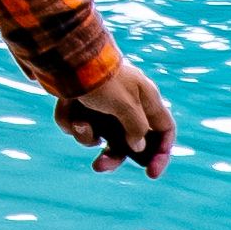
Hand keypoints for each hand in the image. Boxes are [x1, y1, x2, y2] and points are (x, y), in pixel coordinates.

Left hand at [55, 52, 177, 175]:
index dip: (162, 152)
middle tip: (98, 166)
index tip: (152, 172)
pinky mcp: (81, 104)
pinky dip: (70, 120)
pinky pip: (77, 125)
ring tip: (79, 123)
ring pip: (99, 136)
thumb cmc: (102, 80)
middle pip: (128, 141)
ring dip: (86, 135)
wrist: (67, 57)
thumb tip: (139, 146)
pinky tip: (66, 106)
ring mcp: (102, 105)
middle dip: (112, 156)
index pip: (164, 129)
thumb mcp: (125, 105)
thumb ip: (136, 127)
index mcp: (145, 99)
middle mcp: (126, 104)